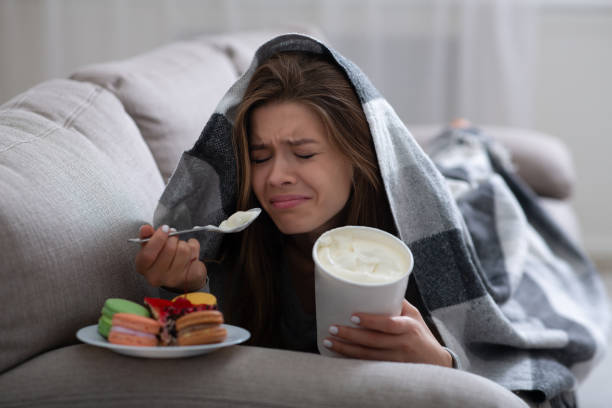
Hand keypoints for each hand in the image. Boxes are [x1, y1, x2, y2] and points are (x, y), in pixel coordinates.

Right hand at [134, 224, 206, 291]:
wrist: (179, 273)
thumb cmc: (162, 258)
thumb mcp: (150, 246)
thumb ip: (147, 236)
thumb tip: (146, 228)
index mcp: (143, 267)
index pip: (148, 254)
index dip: (158, 238)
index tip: (165, 228)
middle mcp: (157, 276)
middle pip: (169, 249)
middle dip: (173, 238)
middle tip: (174, 238)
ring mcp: (174, 279)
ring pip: (184, 250)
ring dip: (184, 244)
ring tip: (180, 247)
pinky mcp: (190, 277)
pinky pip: (195, 254)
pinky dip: (194, 248)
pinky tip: (189, 254)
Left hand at [323, 299, 452, 366]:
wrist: (436, 362)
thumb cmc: (421, 334)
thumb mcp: (414, 315)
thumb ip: (396, 302)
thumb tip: (374, 286)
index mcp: (408, 327)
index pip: (389, 324)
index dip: (370, 321)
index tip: (352, 316)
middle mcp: (403, 344)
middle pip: (373, 341)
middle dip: (350, 336)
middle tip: (332, 328)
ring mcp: (397, 360)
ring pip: (368, 356)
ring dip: (346, 349)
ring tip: (328, 342)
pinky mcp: (391, 370)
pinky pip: (368, 366)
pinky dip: (352, 360)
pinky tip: (338, 355)